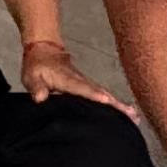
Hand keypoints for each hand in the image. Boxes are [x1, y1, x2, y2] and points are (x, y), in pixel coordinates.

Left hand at [17, 44, 136, 115]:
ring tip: (135, 117)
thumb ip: (36, 87)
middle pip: (101, 93)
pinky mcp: (87, 86)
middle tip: (132, 115)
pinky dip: (114, 103)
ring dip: (119, 105)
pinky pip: (102, 95)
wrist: (44, 49)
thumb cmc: (38, 65)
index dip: (94, 95)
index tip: (107, 101)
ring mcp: (86, 83)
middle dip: (116, 104)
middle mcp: (81, 81)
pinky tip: (125, 112)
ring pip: (105, 95)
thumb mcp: (31, 76)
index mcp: (68, 79)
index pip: (83, 88)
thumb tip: (41, 97)